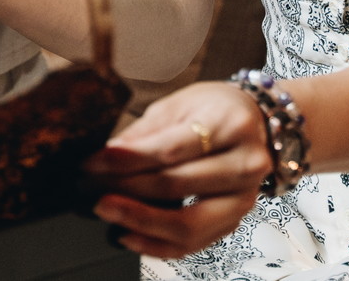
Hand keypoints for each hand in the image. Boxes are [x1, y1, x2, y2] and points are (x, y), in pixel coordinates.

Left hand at [83, 82, 270, 258]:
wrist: (259, 124)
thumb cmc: (216, 110)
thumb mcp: (180, 104)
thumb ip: (146, 132)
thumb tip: (108, 155)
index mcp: (229, 124)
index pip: (170, 149)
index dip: (127, 160)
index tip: (93, 163)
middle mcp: (244, 163)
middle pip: (177, 186)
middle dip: (125, 189)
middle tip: (90, 186)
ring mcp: (244, 198)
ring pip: (188, 224)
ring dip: (139, 221)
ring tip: (105, 211)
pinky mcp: (235, 220)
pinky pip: (194, 243)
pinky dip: (158, 244)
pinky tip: (128, 235)